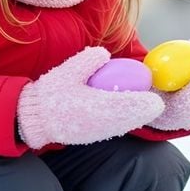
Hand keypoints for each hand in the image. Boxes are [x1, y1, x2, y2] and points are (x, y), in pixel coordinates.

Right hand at [17, 47, 164, 148]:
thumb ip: (88, 60)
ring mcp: (96, 132)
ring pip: (124, 126)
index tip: (156, 100)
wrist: (33, 119)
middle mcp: (100, 123)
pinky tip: (127, 114)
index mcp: (96, 107)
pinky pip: (114, 128)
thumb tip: (105, 54)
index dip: (144, 104)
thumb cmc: (49, 94)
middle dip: (144, 111)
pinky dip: (124, 121)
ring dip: (135, 117)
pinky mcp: (92, 136)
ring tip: (145, 108)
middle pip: (130, 119)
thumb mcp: (67, 71)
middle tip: (155, 102)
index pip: (127, 106)